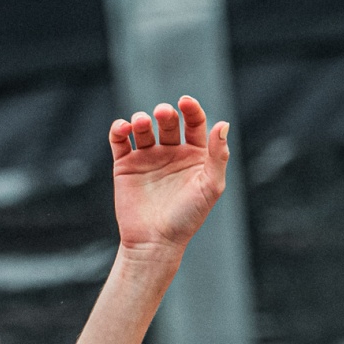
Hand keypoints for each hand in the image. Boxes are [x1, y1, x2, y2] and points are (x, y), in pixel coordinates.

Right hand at [110, 97, 229, 253]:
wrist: (155, 242)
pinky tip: (123, 128)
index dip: (191, 108)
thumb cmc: (187, 218)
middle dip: (165, 113)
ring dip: (140, 119)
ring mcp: (147, 158)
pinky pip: (120, 140)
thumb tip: (223, 124)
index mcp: (194, 155)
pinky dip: (119, 129)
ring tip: (140, 123)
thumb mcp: (210, 186)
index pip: (194, 122)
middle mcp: (171, 153)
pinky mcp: (125, 165)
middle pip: (168, 121)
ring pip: (143, 128)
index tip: (185, 102)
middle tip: (161, 113)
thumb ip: (218, 155)